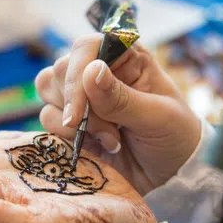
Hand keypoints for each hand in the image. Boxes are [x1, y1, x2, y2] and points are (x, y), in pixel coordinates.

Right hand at [35, 34, 201, 194]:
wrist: (172, 175)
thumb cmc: (175, 137)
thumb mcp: (157, 117)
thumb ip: (122, 98)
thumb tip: (90, 70)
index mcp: (126, 58)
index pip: (86, 47)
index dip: (77, 74)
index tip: (80, 111)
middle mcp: (100, 71)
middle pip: (60, 70)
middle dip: (80, 106)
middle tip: (112, 131)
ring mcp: (83, 96)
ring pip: (48, 92)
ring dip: (74, 123)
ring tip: (111, 139)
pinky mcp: (72, 122)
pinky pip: (47, 118)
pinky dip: (67, 136)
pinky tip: (98, 147)